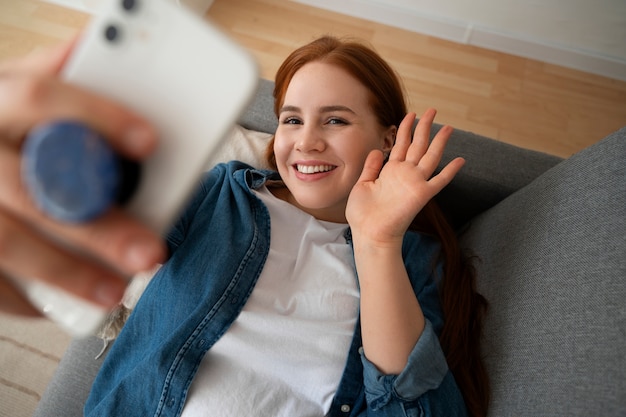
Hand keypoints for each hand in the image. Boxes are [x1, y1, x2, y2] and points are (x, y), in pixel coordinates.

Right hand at [0, 40, 165, 315]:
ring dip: (66, 271)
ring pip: (6, 239)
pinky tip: (54, 302)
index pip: (38, 97)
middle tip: (149, 252)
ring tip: (113, 291)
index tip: (149, 141)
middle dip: (98, 226)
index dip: (95, 116)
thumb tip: (102, 47)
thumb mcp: (15, 91)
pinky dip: (21, 297)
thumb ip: (57, 77)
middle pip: (33, 188)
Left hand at [346, 109, 463, 246]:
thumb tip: (378, 150)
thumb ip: (371, 167)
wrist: (369, 233)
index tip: (411, 114)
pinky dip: (451, 171)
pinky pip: (440, 181)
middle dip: (425, 126)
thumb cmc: (363, 214)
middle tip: (432, 109)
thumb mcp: (362, 184)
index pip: (401, 145)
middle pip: (418, 145)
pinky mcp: (421, 194)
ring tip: (448, 126)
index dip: (406, 129)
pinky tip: (460, 160)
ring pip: (430, 156)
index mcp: (390, 171)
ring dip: (439, 141)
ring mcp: (414, 183)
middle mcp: (405, 174)